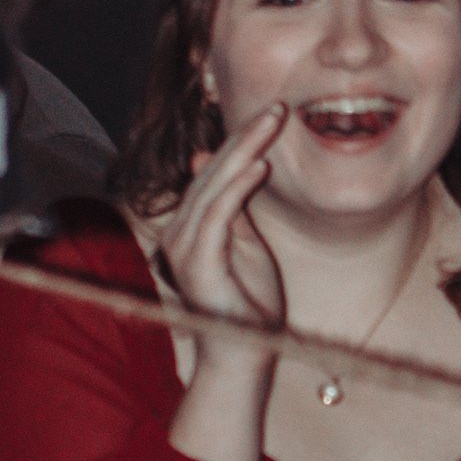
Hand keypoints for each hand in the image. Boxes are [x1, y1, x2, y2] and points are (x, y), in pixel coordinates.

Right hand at [159, 105, 288, 460]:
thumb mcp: (249, 244)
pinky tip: (260, 166)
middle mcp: (181, 231)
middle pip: (213, 171)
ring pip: (214, 186)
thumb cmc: (250, 305)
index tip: (273, 115)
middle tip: (278, 107)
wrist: (244, 354)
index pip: (215, 172)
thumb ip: (240, 207)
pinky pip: (216, 215)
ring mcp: (185, 246)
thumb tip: (241, 165)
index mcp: (193, 225)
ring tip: (274, 124)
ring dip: (245, 151)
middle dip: (247, 136)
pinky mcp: (197, 263)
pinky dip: (238, 188)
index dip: (242, 142)